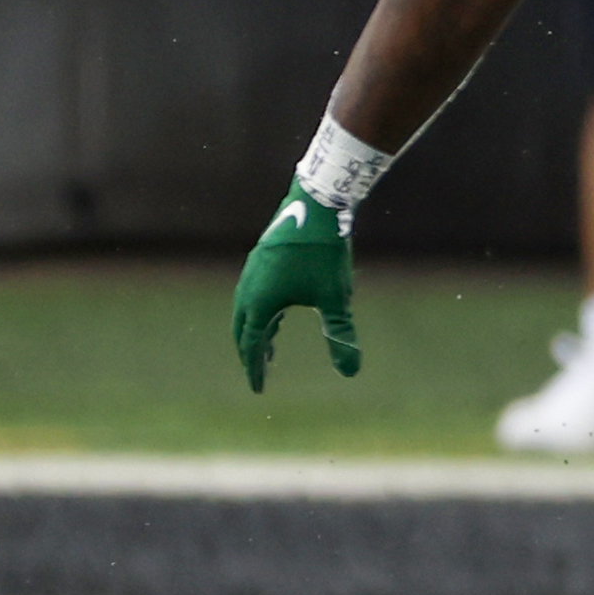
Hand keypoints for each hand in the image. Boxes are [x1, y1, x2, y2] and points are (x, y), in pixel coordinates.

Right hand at [233, 186, 359, 391]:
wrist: (315, 206)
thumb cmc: (324, 254)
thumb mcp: (335, 298)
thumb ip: (340, 335)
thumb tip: (351, 372)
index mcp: (260, 303)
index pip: (252, 345)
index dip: (255, 368)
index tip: (259, 389)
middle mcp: (248, 289)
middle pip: (242, 329)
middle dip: (250, 352)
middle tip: (260, 371)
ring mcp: (252, 272)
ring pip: (246, 310)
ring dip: (255, 331)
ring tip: (269, 348)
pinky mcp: (262, 259)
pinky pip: (253, 293)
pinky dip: (260, 311)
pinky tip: (278, 313)